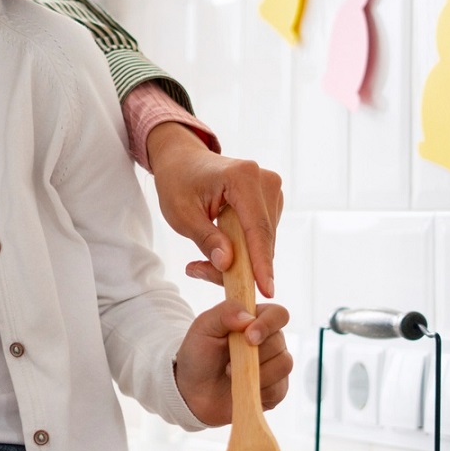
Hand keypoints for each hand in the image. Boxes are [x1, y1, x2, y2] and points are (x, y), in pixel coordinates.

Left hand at [144, 124, 283, 298]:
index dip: (261, 263)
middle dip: (242, 266)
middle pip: (262, 237)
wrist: (182, 159)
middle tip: (204, 275)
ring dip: (241, 259)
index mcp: (243, 177)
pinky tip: (221, 249)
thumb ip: (206, 239)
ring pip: (264, 240)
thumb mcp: (181, 214)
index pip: (257, 228)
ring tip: (204, 262)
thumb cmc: (178, 182)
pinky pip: (262, 235)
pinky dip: (245, 249)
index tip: (266, 291)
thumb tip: (227, 264)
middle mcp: (265, 180)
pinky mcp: (271, 200)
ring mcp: (271, 189)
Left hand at [173, 299, 292, 425]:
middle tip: (228, 363)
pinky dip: (260, 390)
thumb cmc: (199, 355)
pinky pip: (280, 388)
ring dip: (257, 373)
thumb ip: (224, 313)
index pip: (277, 314)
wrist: (193, 391)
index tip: (249, 337)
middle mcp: (269, 340)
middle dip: (254, 354)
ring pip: (284, 364)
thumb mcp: (203, 327)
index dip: (268, 324)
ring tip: (231, 375)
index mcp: (255, 320)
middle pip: (280, 341)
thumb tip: (249, 317)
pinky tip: (242, 388)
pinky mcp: (276, 389)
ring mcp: (274, 365)